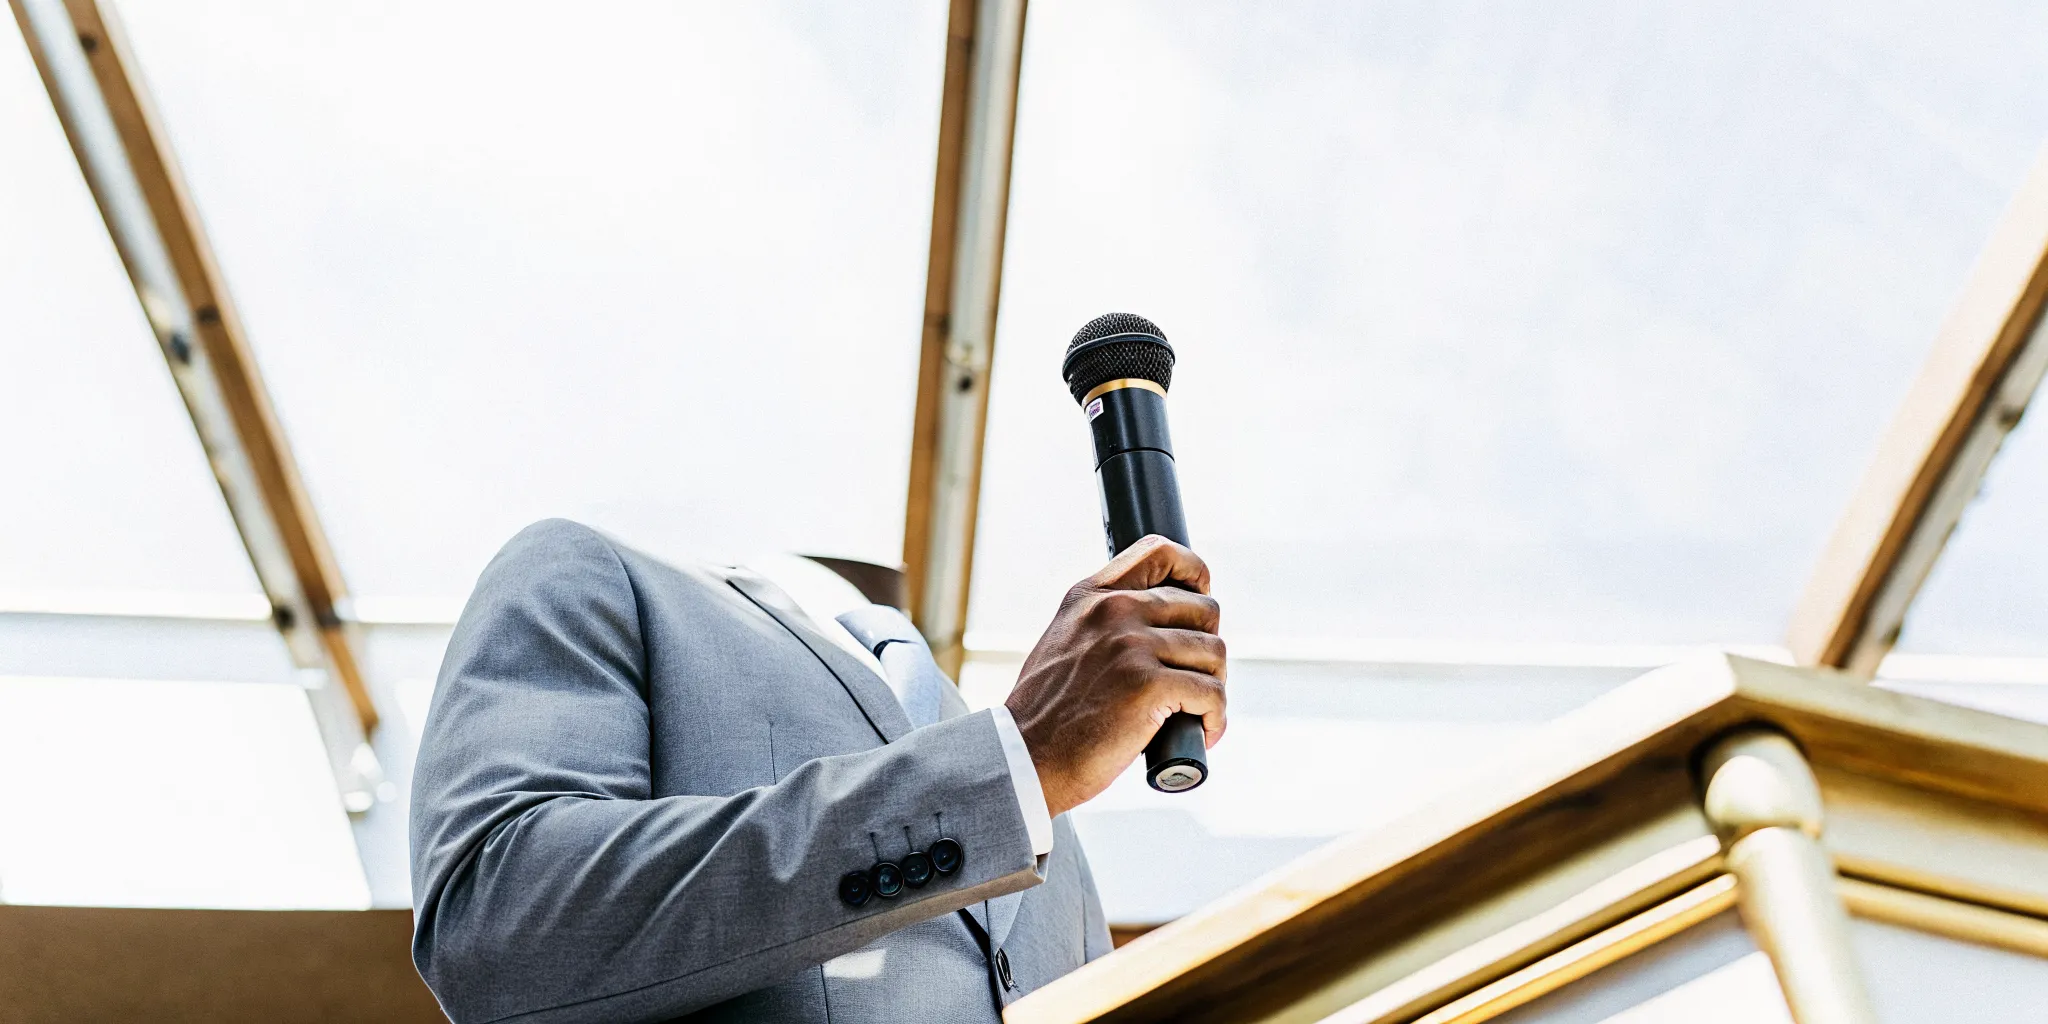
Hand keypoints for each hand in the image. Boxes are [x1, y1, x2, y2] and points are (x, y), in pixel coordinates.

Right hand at [1004, 536, 1225, 817]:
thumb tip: (1165, 627)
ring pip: (1214, 653)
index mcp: (1091, 596)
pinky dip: (1215, 718)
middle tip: (1194, 682)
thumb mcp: (1065, 643)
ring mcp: (1131, 645)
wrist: (1024, 758)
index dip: (1194, 574)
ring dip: (1213, 688)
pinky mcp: (1148, 684)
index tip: (1200, 603)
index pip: (1160, 551)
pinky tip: (1201, 733)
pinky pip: (1212, 693)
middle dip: (1207, 650)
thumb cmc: (1049, 714)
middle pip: (1205, 610)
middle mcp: (1113, 611)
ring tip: (1194, 712)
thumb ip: (1105, 623)